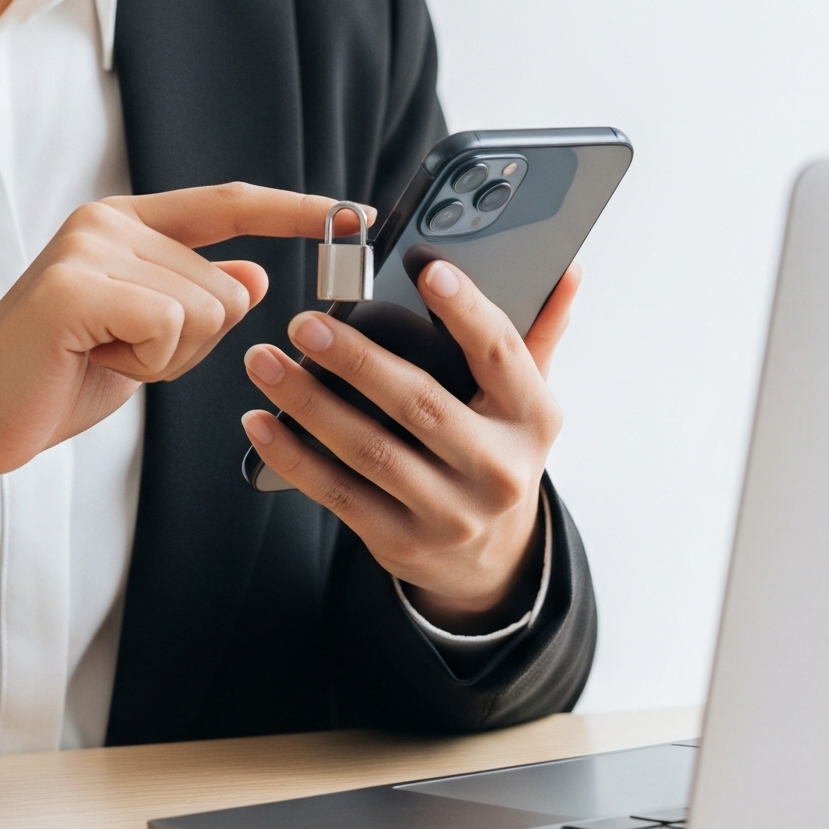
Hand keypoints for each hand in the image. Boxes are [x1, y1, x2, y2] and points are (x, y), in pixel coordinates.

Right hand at [0, 184, 339, 497]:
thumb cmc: (54, 377)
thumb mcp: (144, 337)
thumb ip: (197, 299)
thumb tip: (254, 277)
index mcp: (125, 223)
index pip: (229, 204)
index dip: (294, 210)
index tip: (353, 213)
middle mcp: (108, 222)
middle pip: (227, 284)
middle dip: (192, 342)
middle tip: (121, 353)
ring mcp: (90, 247)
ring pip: (206, 308)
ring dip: (165, 356)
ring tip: (102, 355)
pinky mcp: (76, 285)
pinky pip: (170, 325)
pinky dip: (145, 361)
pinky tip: (94, 360)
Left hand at [240, 259, 578, 630]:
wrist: (492, 560)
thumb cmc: (498, 451)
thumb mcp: (527, 399)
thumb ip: (538, 332)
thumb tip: (566, 268)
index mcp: (533, 419)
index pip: (501, 353)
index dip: (466, 309)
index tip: (425, 268)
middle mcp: (497, 469)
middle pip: (420, 404)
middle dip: (357, 360)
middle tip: (306, 324)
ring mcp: (448, 512)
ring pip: (369, 451)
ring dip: (309, 403)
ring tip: (266, 361)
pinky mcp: (401, 542)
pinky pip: (338, 494)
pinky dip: (293, 456)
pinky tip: (262, 420)